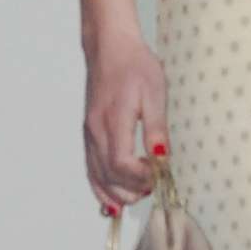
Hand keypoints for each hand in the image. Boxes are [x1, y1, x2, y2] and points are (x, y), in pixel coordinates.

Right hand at [83, 31, 168, 214]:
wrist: (109, 48)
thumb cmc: (135, 66)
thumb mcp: (154, 93)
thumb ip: (156, 129)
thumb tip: (162, 159)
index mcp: (113, 120)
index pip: (122, 164)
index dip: (140, 178)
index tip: (158, 174)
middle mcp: (96, 131)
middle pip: (109, 176)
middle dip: (132, 190)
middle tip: (153, 187)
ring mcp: (89, 134)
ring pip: (97, 176)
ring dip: (117, 193)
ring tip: (139, 195)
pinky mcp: (89, 133)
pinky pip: (90, 168)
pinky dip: (100, 188)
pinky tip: (111, 201)